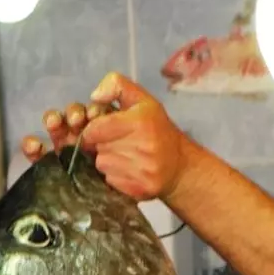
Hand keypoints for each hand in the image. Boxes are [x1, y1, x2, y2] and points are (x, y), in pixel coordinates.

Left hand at [22, 73, 188, 203]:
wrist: (179, 165)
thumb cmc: (156, 128)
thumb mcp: (141, 99)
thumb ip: (116, 85)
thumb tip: (94, 96)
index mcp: (141, 121)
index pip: (96, 128)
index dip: (94, 129)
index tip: (101, 130)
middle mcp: (143, 146)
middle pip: (98, 147)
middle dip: (102, 144)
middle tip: (118, 143)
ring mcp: (142, 170)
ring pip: (102, 165)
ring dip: (108, 160)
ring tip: (125, 156)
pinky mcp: (140, 189)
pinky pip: (110, 181)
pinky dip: (115, 176)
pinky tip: (128, 170)